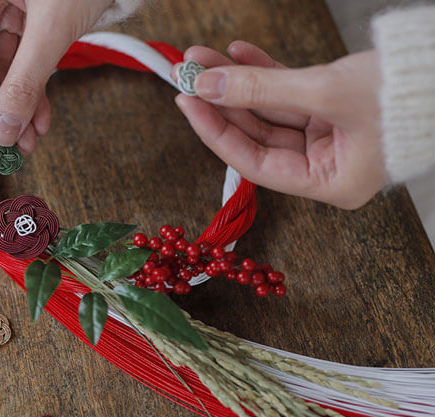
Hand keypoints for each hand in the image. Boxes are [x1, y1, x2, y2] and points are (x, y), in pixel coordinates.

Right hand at [0, 0, 111, 155]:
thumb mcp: (53, 26)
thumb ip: (26, 79)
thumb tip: (4, 129)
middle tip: (7, 149)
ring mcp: (11, 13)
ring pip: (3, 71)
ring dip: (16, 109)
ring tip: (29, 141)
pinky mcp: (35, 24)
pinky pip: (26, 65)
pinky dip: (35, 94)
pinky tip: (42, 120)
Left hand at [175, 41, 385, 209]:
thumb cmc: (408, 95)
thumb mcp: (326, 91)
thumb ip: (262, 88)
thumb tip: (207, 84)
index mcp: (329, 183)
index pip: (255, 163)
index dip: (216, 131)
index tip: (188, 102)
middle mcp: (327, 164)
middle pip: (258, 133)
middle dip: (224, 99)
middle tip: (191, 72)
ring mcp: (331, 135)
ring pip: (269, 109)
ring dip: (239, 81)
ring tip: (206, 57)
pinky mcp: (335, 108)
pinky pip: (289, 93)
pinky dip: (266, 73)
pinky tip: (238, 54)